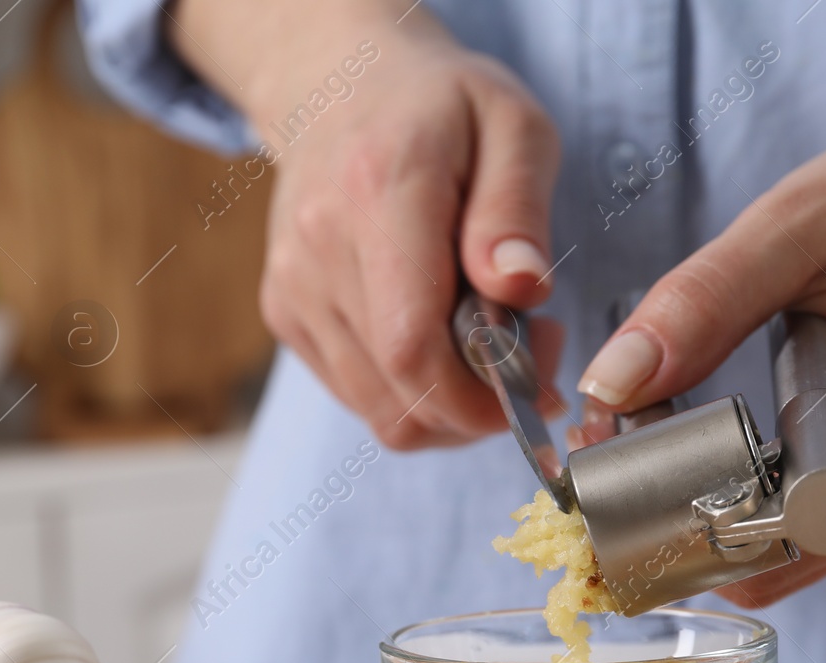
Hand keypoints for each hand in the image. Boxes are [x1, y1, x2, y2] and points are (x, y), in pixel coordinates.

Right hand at [171, 1, 565, 448]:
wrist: (338, 88)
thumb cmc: (441, 107)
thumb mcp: (513, 124)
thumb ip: (516, 208)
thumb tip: (521, 290)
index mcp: (379, 192)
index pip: (412, 345)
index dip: (479, 397)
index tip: (539, 384)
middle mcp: (320, 250)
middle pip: (399, 393)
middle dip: (480, 405)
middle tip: (532, 351)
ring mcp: (294, 289)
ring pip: (379, 410)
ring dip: (448, 404)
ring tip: (489, 341)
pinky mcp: (285, 314)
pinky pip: (359, 394)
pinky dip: (411, 389)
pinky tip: (441, 335)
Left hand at [575, 22, 825, 607]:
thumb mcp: (798, 219)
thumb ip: (703, 301)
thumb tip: (610, 385)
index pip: (800, 512)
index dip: (701, 516)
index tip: (619, 473)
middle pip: (794, 549)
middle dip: (686, 527)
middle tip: (605, 463)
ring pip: (804, 552)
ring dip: (712, 524)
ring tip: (639, 448)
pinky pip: (820, 524)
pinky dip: (751, 507)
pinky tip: (694, 455)